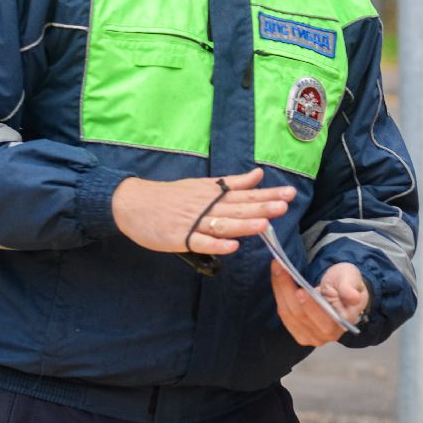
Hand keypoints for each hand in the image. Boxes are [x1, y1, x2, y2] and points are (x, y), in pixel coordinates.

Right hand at [111, 168, 294, 255]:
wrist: (133, 203)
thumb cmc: (171, 196)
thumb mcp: (204, 185)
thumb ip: (233, 183)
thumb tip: (259, 175)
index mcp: (214, 194)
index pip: (245, 194)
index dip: (267, 194)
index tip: (289, 192)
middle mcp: (207, 206)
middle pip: (238, 207)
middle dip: (262, 206)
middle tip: (284, 204)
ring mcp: (194, 223)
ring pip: (222, 224)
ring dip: (243, 224)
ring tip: (264, 224)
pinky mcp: (180, 238)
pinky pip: (200, 243)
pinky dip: (216, 245)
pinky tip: (232, 247)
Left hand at [272, 260, 367, 347]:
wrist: (340, 290)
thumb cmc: (346, 285)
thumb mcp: (352, 280)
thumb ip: (350, 288)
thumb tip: (353, 298)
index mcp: (342, 324)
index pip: (324, 320)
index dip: (311, 307)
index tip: (301, 290)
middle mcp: (325, 335)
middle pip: (300, 315)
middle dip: (288, 290)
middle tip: (281, 267)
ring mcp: (309, 335)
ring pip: (288, 313)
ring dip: (280, 288)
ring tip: (277, 267)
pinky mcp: (296, 330)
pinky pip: (283, 313)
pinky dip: (279, 293)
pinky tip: (278, 277)